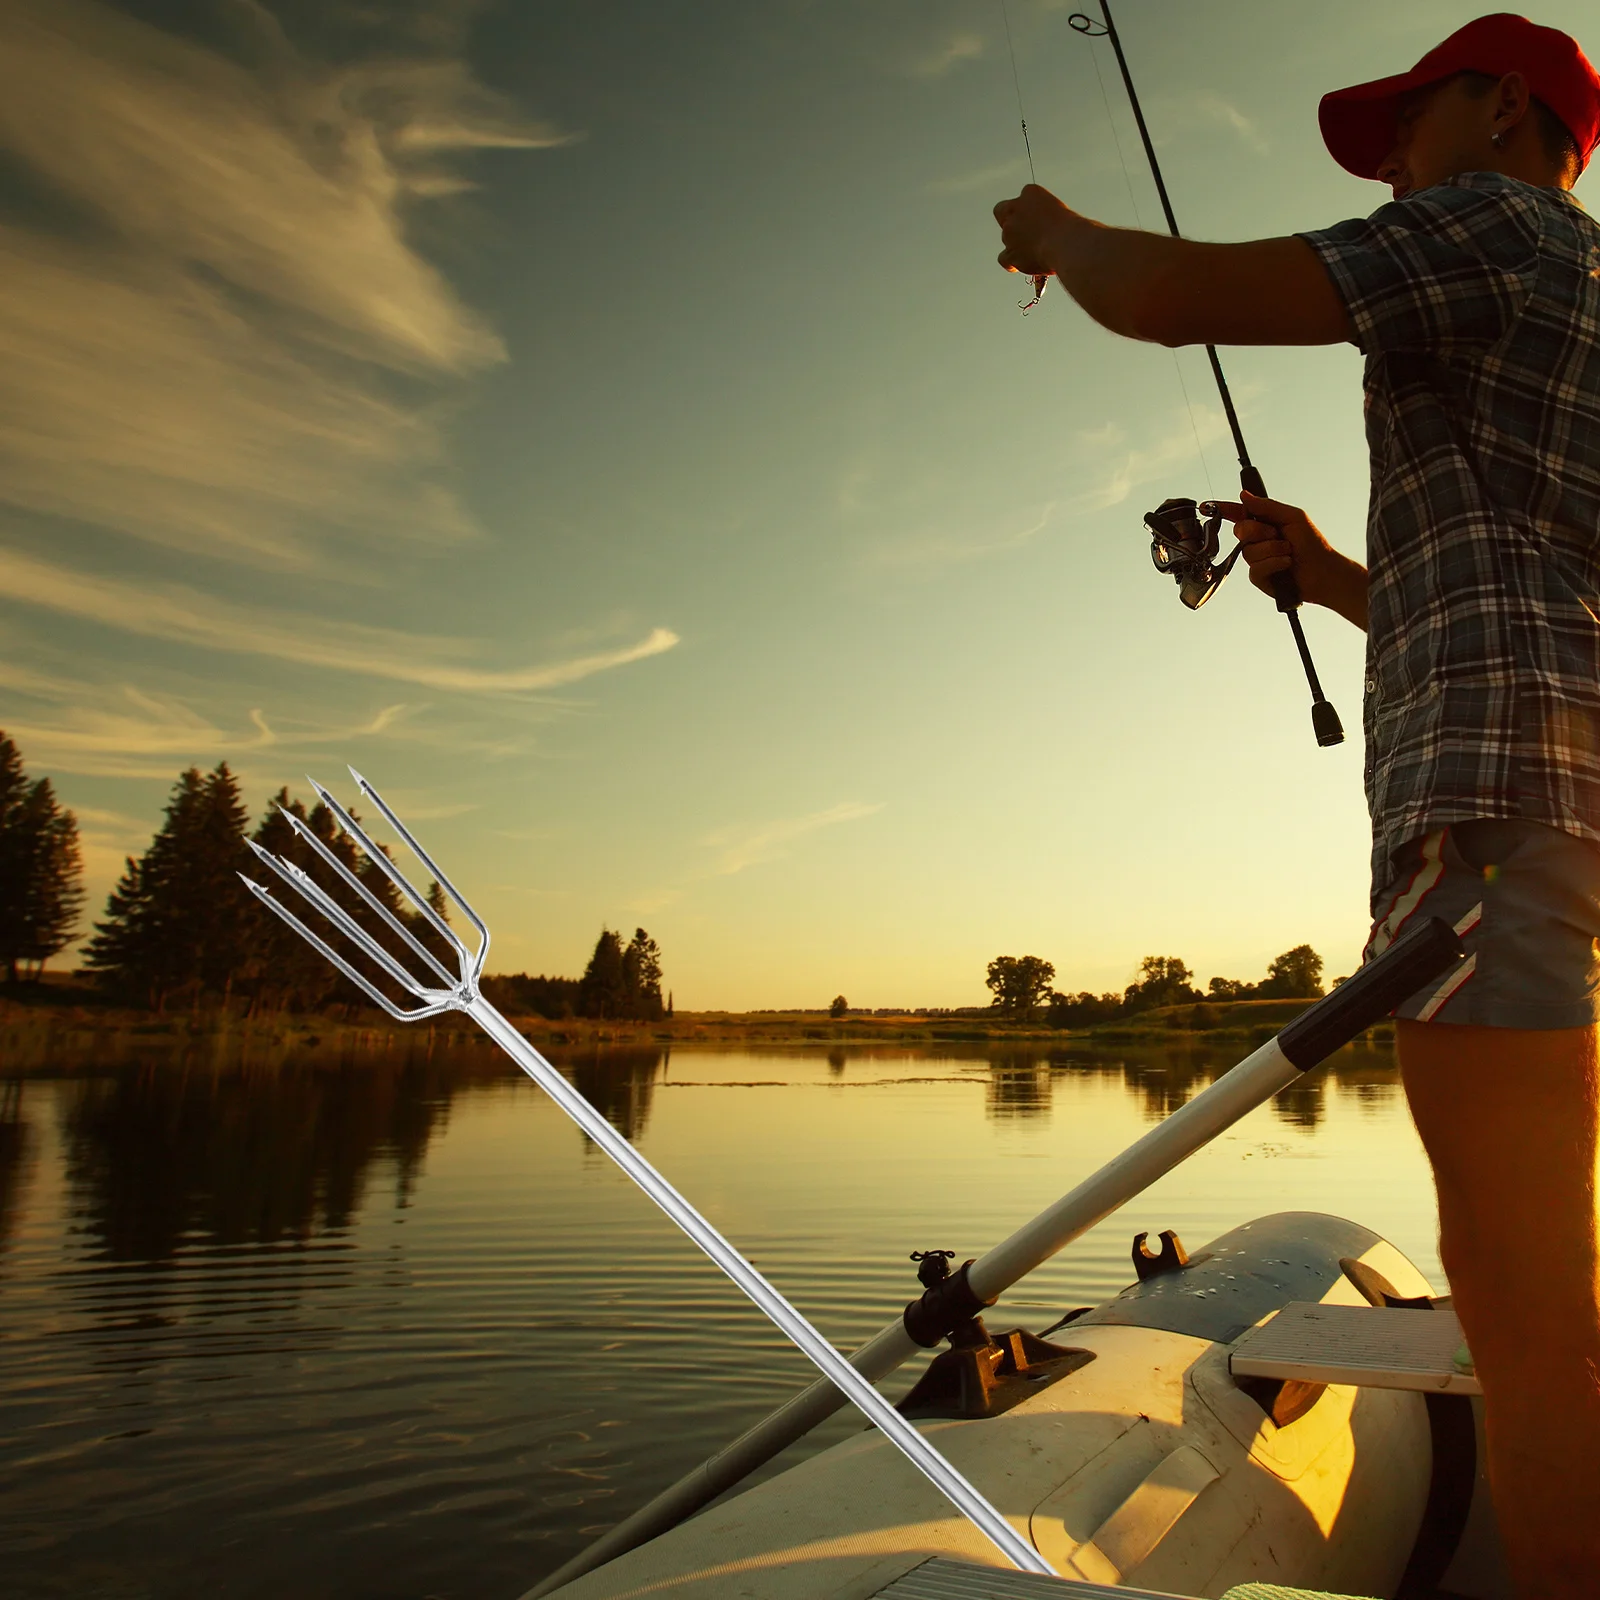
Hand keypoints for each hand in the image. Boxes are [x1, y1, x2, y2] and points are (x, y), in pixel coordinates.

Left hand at [993, 184, 1074, 278]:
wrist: (1067, 244)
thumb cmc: (1070, 227)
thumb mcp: (1058, 209)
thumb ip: (1043, 214)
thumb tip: (1042, 229)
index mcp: (1030, 193)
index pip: (1023, 197)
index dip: (1027, 208)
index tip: (1036, 217)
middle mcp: (1015, 210)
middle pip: (1004, 214)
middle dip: (1013, 222)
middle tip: (1026, 231)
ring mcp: (1009, 232)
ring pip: (1005, 237)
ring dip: (1015, 243)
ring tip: (1034, 250)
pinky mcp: (1010, 252)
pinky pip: (1003, 258)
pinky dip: (1011, 261)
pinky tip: (1019, 264)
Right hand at [1207, 489, 1368, 630]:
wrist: (1322, 572)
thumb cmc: (1313, 544)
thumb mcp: (1293, 517)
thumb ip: (1267, 506)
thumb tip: (1244, 496)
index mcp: (1263, 523)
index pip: (1238, 514)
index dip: (1222, 509)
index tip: (1206, 506)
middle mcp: (1257, 541)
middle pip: (1240, 530)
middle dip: (1260, 531)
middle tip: (1278, 534)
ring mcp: (1256, 559)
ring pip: (1249, 551)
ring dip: (1273, 550)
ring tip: (1288, 553)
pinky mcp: (1258, 577)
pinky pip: (1256, 568)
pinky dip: (1274, 564)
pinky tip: (1286, 565)